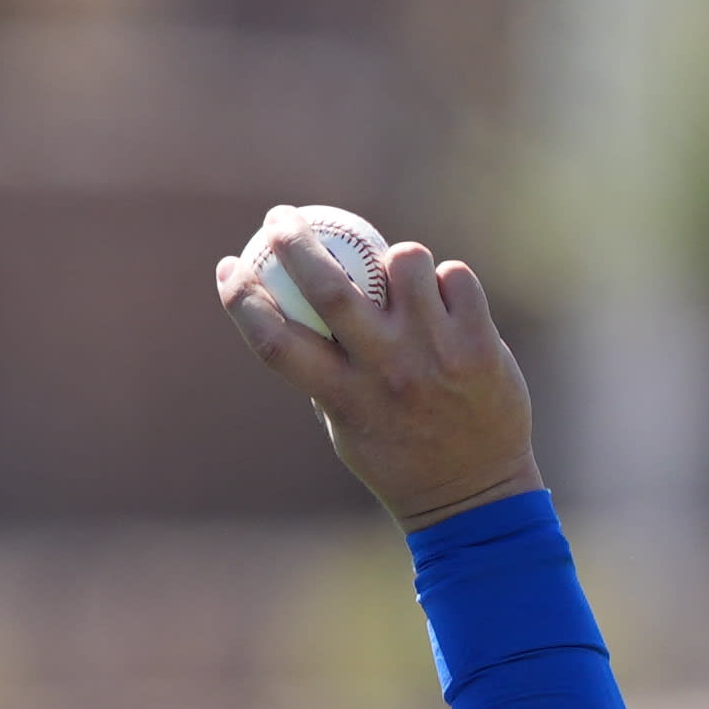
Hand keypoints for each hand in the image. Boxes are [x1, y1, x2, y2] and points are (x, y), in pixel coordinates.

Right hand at [214, 208, 542, 532]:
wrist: (474, 489)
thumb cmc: (396, 456)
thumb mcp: (343, 424)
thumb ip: (324, 373)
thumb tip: (297, 312)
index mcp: (340, 397)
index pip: (274, 340)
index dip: (241, 298)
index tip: (228, 266)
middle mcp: (385, 371)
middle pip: (329, 290)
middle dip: (295, 243)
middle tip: (280, 219)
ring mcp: (436, 354)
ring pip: (405, 264)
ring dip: (393, 257)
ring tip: (394, 272)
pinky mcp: (480, 343)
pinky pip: (455, 277)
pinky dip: (443, 278)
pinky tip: (441, 299)